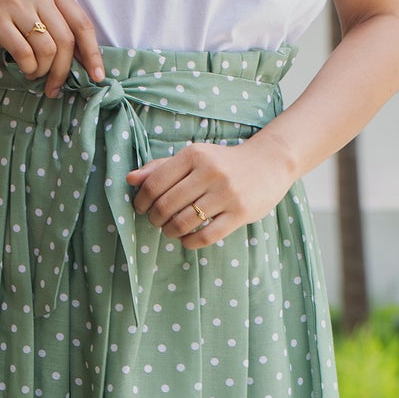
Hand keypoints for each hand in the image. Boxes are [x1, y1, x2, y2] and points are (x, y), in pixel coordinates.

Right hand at [0, 0, 104, 95]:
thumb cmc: (3, 19)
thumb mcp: (34, 16)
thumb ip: (58, 30)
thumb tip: (87, 64)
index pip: (82, 23)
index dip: (92, 53)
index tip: (98, 77)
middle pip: (65, 41)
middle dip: (63, 70)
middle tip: (55, 87)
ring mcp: (16, 3)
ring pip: (47, 49)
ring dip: (42, 70)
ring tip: (33, 73)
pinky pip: (24, 54)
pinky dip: (27, 68)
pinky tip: (23, 69)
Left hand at [126, 132, 298, 249]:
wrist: (268, 164)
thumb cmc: (222, 163)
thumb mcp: (194, 158)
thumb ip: (161, 168)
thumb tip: (130, 180)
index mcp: (194, 154)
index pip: (155, 183)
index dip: (141, 201)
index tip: (141, 208)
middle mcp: (210, 172)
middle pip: (166, 205)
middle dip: (155, 219)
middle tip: (157, 222)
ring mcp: (226, 193)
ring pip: (184, 222)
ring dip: (170, 232)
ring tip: (171, 230)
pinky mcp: (240, 213)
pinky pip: (206, 236)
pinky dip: (189, 242)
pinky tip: (187, 239)